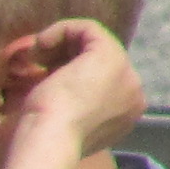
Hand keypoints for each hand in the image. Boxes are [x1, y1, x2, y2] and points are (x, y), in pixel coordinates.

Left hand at [0, 20, 144, 158]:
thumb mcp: (66, 123)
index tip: (41, 80)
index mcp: (125, 114)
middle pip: (98, 64)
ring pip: (94, 45)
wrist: (52, 139)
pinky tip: (41, 43)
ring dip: (61, 45)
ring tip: (36, 56)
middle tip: (37, 66)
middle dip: (66, 59)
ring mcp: (125, 73)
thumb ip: (74, 109)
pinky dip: (62, 30)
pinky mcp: (109, 53)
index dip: (69, 76)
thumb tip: (59, 95)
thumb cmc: (48, 138)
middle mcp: (133, 94)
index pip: (98, 83)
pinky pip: (88, 29)